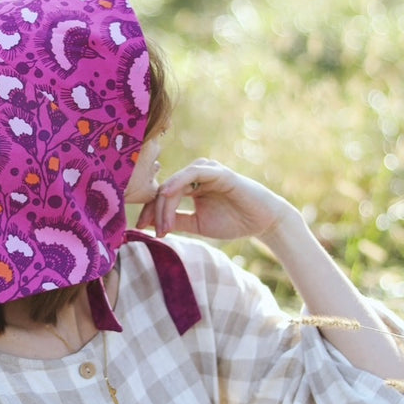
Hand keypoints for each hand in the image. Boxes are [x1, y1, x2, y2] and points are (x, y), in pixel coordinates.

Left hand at [136, 159, 299, 243]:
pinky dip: (178, 182)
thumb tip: (152, 225)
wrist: (263, 221)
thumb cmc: (233, 221)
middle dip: (154, 211)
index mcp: (190, 185)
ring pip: (175, 183)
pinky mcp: (217, 171)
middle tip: (152, 232)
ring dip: (165, 205)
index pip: (162, 195)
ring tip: (164, 226)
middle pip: (164, 189)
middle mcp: (195, 175)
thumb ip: (178, 221)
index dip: (150, 211)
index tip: (140, 229)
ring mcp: (206, 171)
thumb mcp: (198, 224)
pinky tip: (167, 194)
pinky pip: (192, 173)